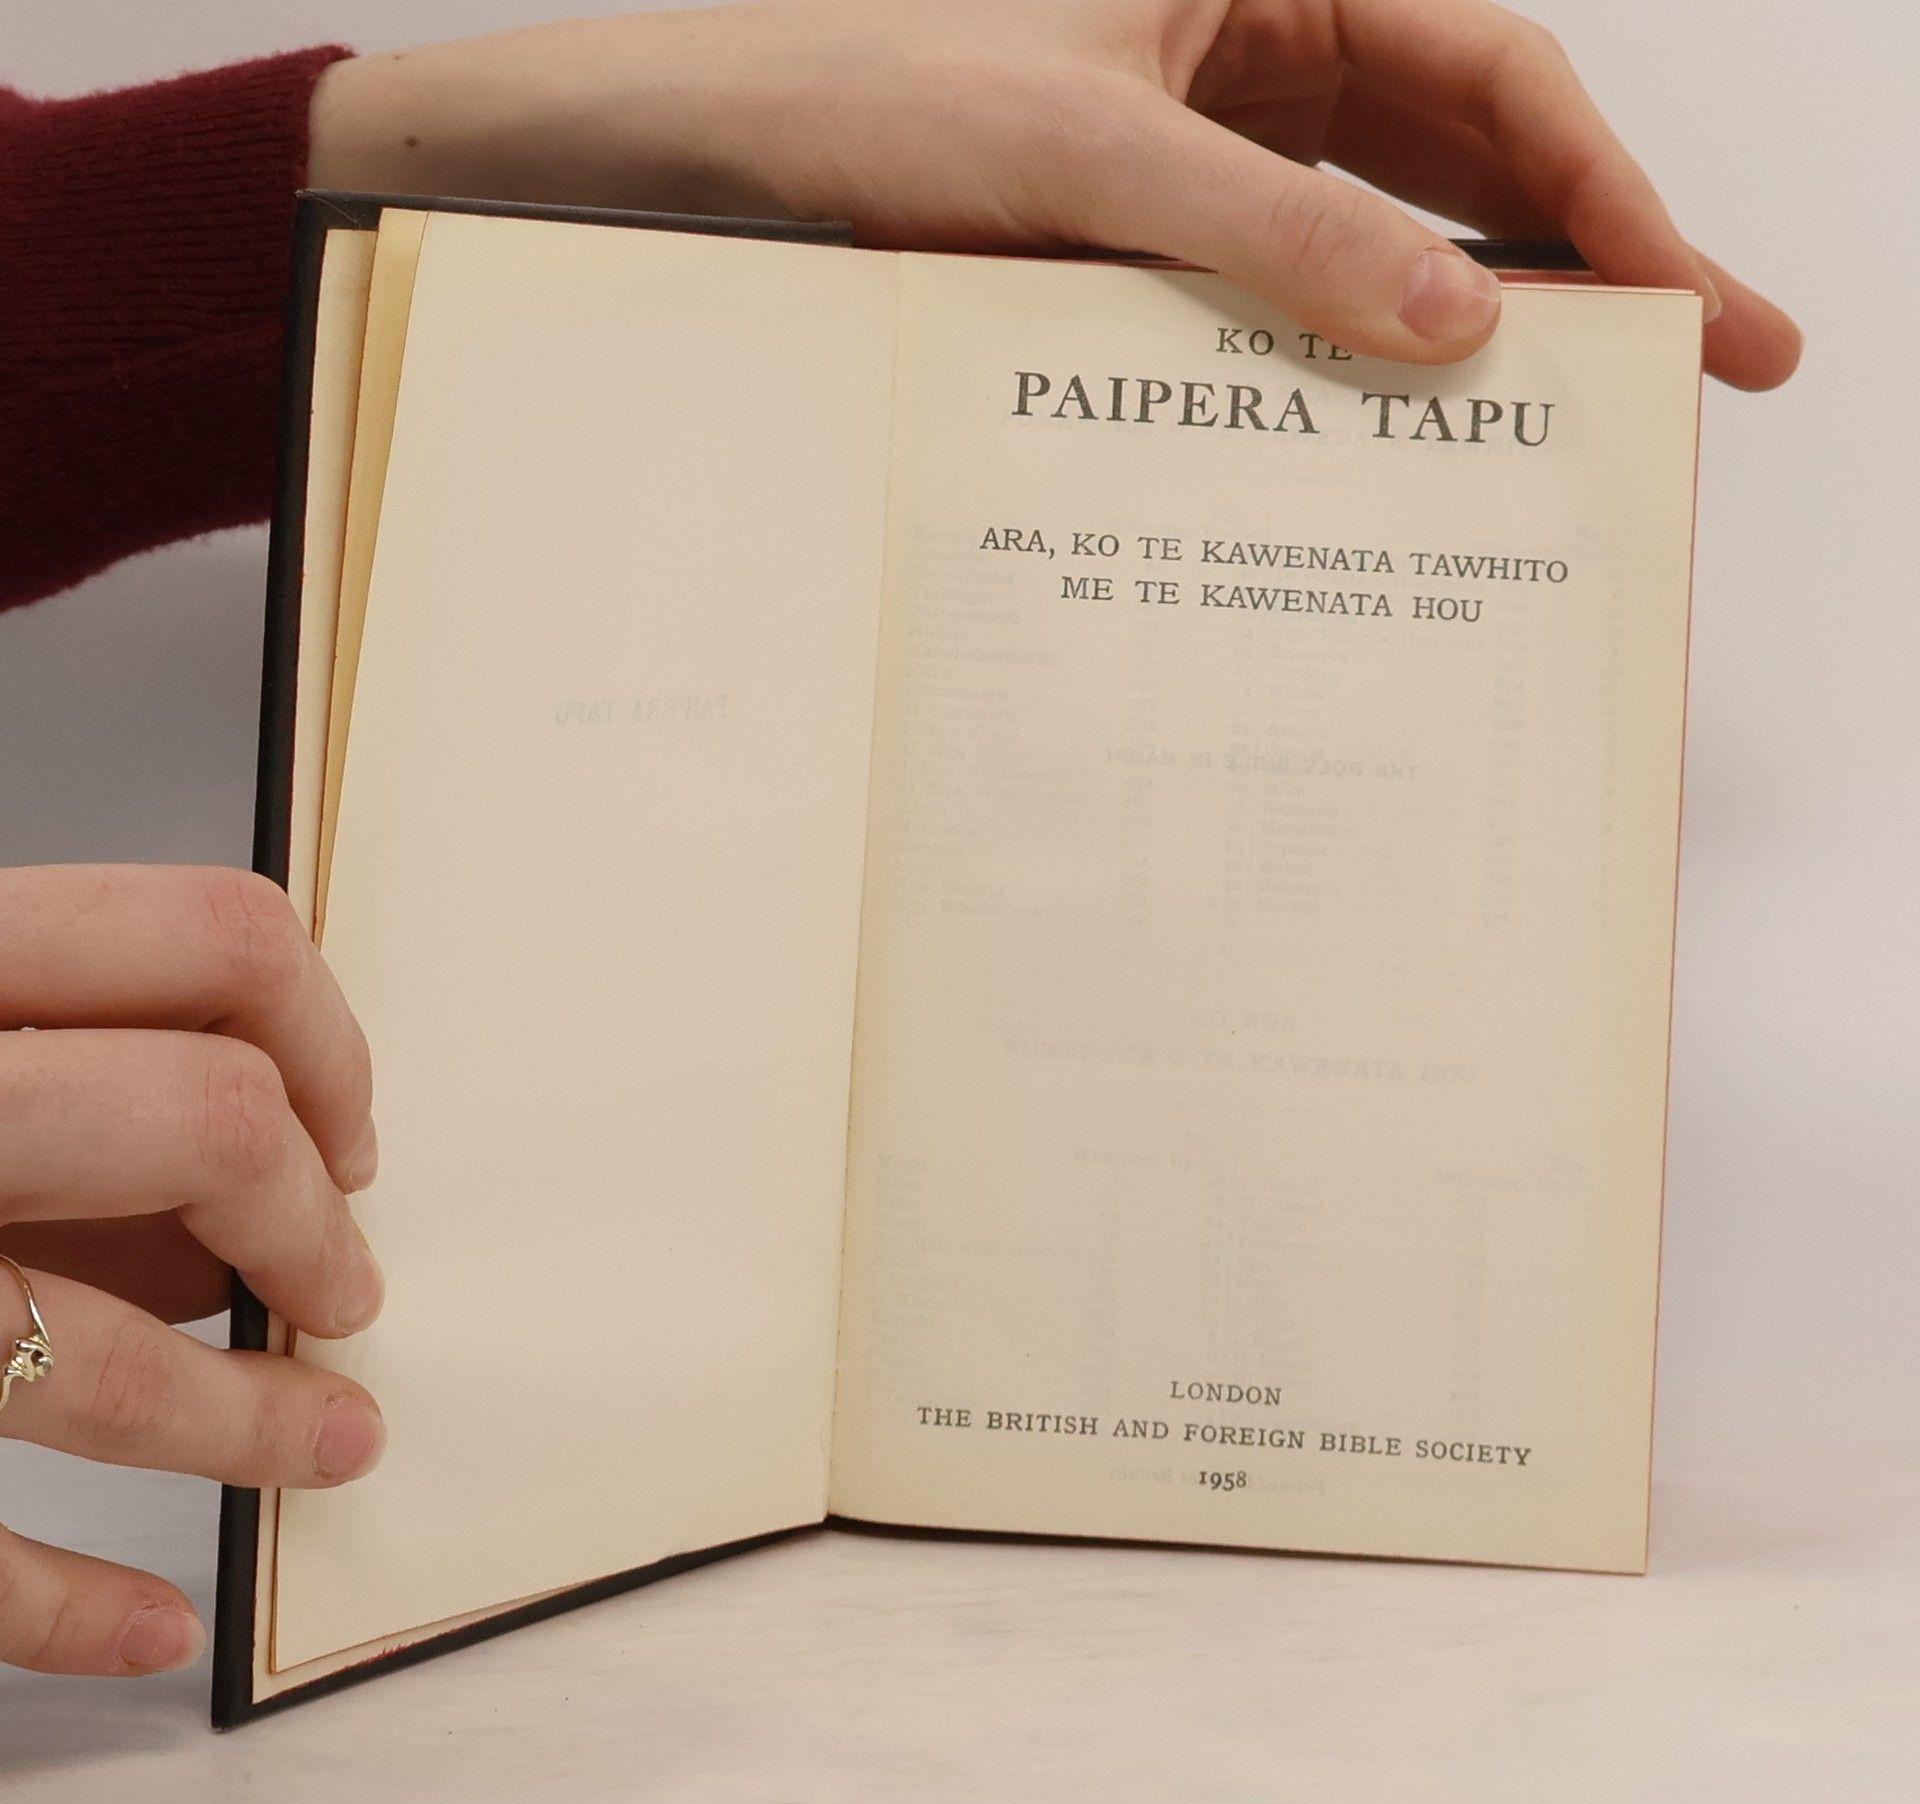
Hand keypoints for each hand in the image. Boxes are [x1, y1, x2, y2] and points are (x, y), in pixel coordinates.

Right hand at [0, 866, 385, 1676]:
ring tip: (333, 1443)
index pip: (209, 941)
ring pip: (108, 1360)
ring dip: (255, 1420)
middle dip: (311, 1223)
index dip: (325, 1039)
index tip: (347, 1133)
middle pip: (205, 1120)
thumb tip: (277, 1174)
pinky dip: (64, 1605)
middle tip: (340, 1288)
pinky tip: (145, 1622)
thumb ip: (73, 1076)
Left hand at [308, 0, 1799, 388]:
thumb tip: (1456, 327)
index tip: (1702, 311)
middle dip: (1581, 263)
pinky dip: (1331, 353)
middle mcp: (1244, 42)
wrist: (691, 158)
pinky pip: (1271, 284)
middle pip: (1461, 154)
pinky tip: (1375, 428)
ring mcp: (1193, 141)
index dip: (1612, 200)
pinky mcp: (1132, 228)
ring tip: (1556, 430)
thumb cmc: (854, 96)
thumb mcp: (1085, 161)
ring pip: (1375, 226)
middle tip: (1688, 381)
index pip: (1488, 81)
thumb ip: (1275, 241)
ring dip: (1462, 320)